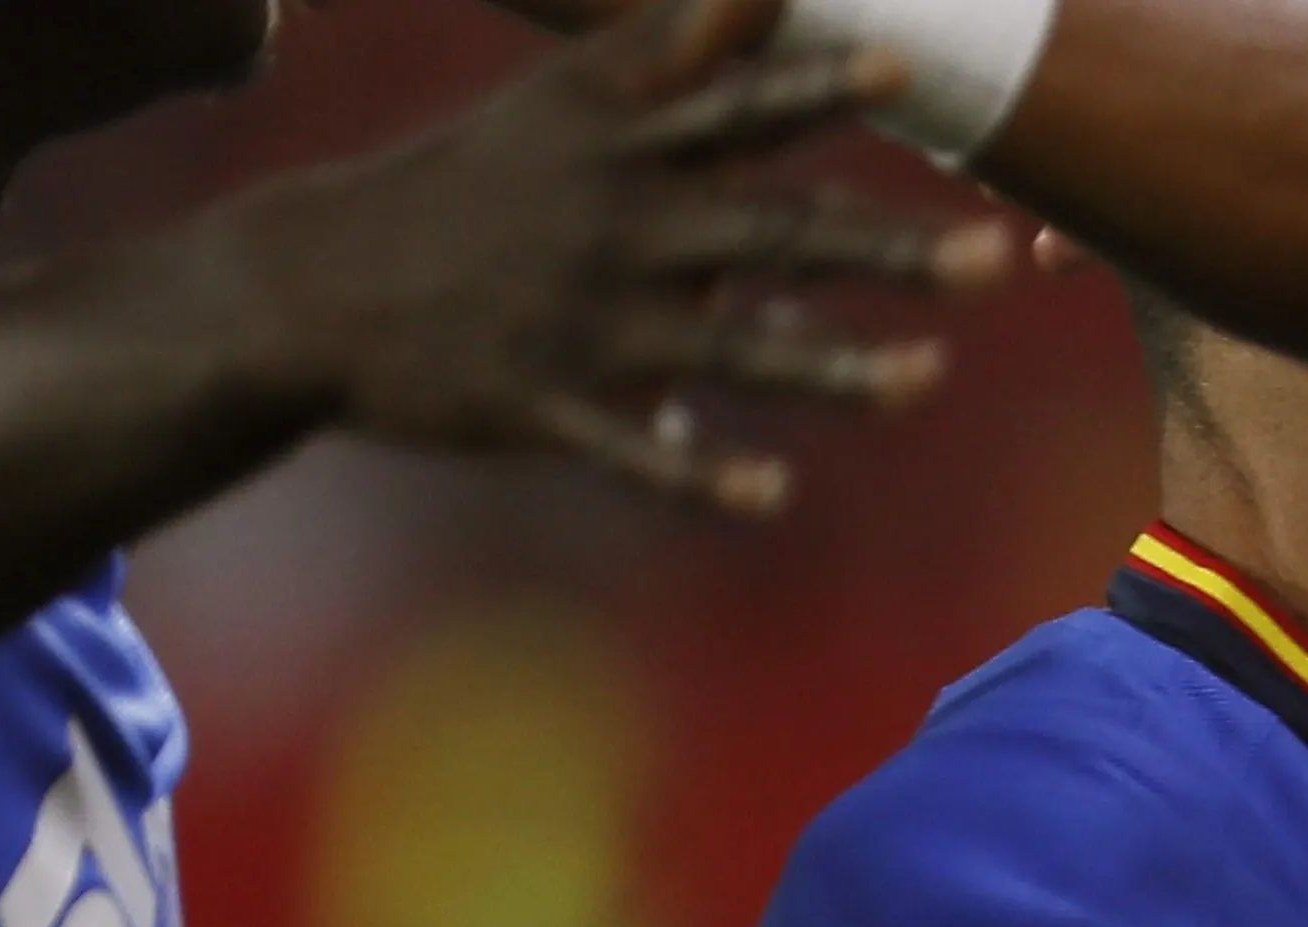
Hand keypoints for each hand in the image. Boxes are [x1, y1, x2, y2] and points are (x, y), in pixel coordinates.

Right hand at [217, 0, 1011, 507]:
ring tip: (923, 381)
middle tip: (994, 259)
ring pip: (726, 345)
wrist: (313, 284)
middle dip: (888, 246)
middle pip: (772, 231)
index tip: (897, 72)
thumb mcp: (560, 102)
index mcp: (622, 146)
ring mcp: (581, 318)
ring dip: (831, 367)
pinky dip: (703, 470)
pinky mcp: (543, 404)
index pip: (740, 111)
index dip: (818, 88)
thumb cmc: (467, 186)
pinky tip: (776, 493)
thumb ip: (674, 51)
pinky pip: (636, 446)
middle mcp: (616, 223)